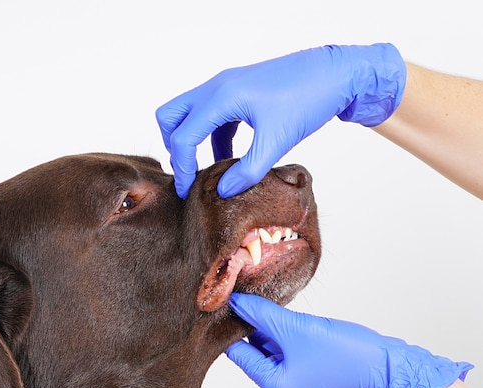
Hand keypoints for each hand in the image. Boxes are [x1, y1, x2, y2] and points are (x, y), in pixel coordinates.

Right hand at [156, 43, 405, 198]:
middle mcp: (218, 86)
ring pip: (189, 114)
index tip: (186, 191)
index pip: (183, 136)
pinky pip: (211, 115)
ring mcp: (227, 86)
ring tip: (208, 171)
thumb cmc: (308, 100)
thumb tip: (221, 192)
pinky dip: (211, 137)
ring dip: (192, 142)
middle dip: (174, 147)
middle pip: (171, 116)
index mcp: (222, 97)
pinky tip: (229, 158)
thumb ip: (247, 171)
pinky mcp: (238, 91)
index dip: (181, 167)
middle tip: (188, 173)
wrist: (336, 74)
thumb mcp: (277, 142)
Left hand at [225, 293, 472, 387]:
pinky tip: (299, 324)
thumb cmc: (347, 354)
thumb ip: (262, 315)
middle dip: (257, 328)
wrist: (391, 369)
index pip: (239, 354)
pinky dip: (291, 341)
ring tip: (282, 310)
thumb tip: (236, 303)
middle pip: (256, 355)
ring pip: (275, 354)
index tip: (233, 303)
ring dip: (275, 332)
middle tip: (258, 299)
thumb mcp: (297, 328)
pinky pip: (292, 358)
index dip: (234, 327)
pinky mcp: (313, 383)